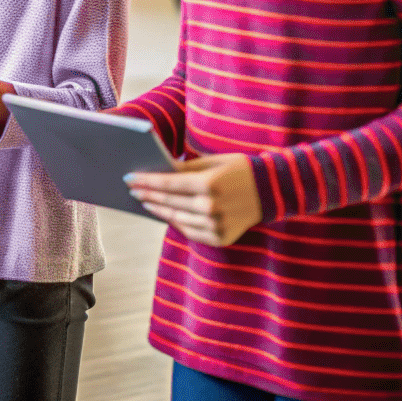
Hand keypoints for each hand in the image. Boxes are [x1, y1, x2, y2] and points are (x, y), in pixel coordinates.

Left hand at [125, 152, 261, 246]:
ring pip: (177, 219)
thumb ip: (186, 168)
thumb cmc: (240, 170)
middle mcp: (211, 207)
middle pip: (169, 202)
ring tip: (146, 202)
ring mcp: (216, 226)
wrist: (272, 191)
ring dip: (159, 210)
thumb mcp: (213, 162)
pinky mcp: (221, 238)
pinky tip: (166, 215)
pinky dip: (176, 223)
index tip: (129, 178)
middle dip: (148, 195)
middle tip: (133, 190)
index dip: (146, 181)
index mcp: (209, 184)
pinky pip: (191, 232)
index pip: (168, 183)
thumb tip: (159, 171)